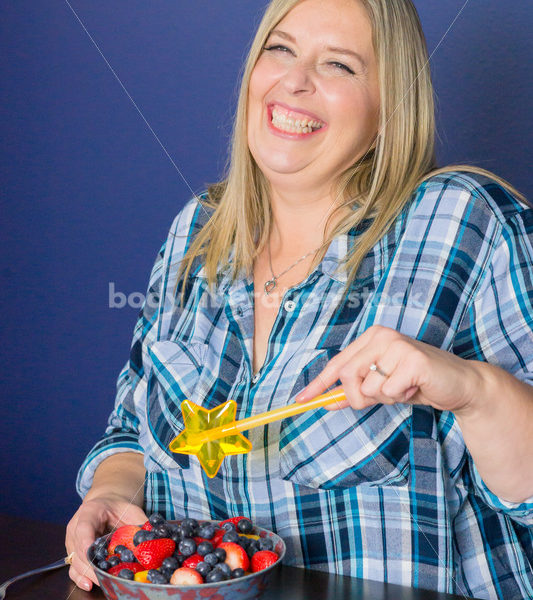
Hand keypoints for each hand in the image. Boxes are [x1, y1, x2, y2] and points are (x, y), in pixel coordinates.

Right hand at [65, 494, 147, 590]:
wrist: (106, 504)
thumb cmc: (118, 507)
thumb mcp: (131, 509)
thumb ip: (140, 522)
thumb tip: (155, 538)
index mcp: (89, 512)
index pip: (84, 528)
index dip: (87, 544)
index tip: (96, 558)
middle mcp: (76, 526)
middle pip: (78, 550)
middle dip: (91, 567)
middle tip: (106, 577)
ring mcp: (72, 540)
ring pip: (74, 562)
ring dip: (87, 575)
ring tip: (102, 583)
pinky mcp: (74, 552)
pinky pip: (73, 567)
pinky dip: (81, 577)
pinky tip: (90, 584)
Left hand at [295, 325, 483, 414]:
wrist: (458, 384)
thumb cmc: (416, 383)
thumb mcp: (380, 387)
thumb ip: (354, 391)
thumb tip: (325, 400)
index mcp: (370, 337)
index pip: (337, 363)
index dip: (318, 384)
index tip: (300, 400)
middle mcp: (381, 335)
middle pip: (346, 375)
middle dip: (359, 397)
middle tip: (384, 396)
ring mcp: (397, 345)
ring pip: (367, 387)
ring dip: (385, 398)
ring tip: (404, 388)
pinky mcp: (413, 359)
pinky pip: (388, 391)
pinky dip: (400, 397)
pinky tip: (414, 388)